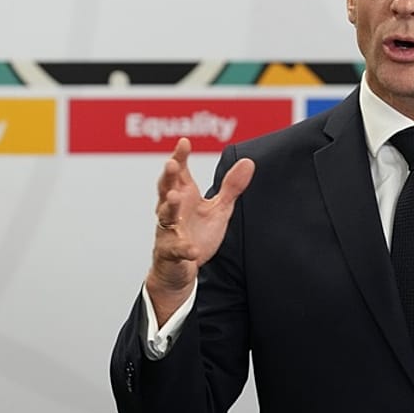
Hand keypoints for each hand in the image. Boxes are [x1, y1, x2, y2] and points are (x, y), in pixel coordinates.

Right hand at [146, 138, 254, 324]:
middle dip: (168, 177)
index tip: (184, 142)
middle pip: (166, 189)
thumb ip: (230, 187)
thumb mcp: (218, 209)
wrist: (181, 270)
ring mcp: (169, 231)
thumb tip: (248, 162)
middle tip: (172, 164)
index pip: (179, 173)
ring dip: (169, 206)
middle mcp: (173, 211)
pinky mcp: (170, 253)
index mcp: (184, 196)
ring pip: (165, 216)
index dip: (179, 157)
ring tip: (174, 197)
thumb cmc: (197, 234)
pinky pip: (175, 250)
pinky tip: (192, 250)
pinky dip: (183, 249)